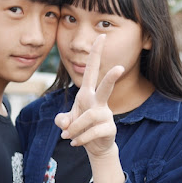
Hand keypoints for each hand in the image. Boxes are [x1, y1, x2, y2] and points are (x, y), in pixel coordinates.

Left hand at [55, 34, 123, 159]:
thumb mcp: (67, 121)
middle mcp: (99, 102)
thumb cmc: (81, 127)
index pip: (91, 70)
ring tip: (67, 136)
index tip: (101, 36)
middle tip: (120, 67)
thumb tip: (64, 123)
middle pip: (105, 87)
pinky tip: (75, 143)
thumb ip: (61, 119)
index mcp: (88, 94)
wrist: (95, 147)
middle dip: (111, 77)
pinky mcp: (109, 129)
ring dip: (76, 127)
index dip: (95, 53)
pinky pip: (92, 132)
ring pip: (90, 116)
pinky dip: (80, 138)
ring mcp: (106, 115)